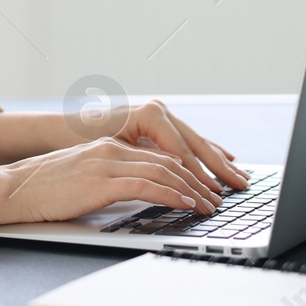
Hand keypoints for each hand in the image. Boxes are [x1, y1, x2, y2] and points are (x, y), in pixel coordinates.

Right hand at [0, 137, 225, 223]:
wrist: (12, 190)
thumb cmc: (42, 191)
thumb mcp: (82, 179)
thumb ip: (109, 180)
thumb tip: (137, 194)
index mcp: (107, 147)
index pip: (158, 155)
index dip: (186, 170)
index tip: (204, 185)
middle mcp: (111, 149)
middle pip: (168, 160)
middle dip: (198, 180)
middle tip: (217, 196)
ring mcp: (106, 163)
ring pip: (164, 171)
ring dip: (192, 190)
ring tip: (209, 205)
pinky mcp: (102, 181)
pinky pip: (148, 185)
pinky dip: (173, 194)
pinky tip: (187, 204)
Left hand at [96, 100, 248, 191]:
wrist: (64, 129)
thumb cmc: (84, 141)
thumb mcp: (115, 154)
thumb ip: (148, 162)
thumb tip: (176, 172)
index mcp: (150, 114)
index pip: (183, 152)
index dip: (200, 176)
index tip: (214, 195)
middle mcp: (159, 110)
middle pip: (196, 145)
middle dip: (219, 169)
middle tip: (241, 187)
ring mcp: (161, 115)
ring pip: (196, 142)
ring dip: (219, 162)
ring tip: (241, 177)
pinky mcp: (159, 122)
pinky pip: (189, 140)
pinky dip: (207, 151)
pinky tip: (226, 158)